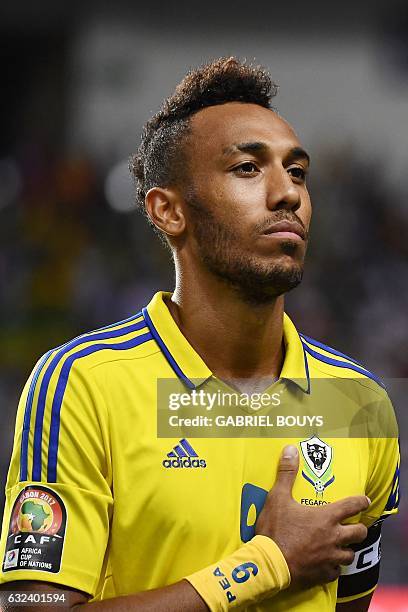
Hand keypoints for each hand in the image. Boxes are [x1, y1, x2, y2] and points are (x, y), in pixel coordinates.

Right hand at [255, 445, 368, 586]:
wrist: (270, 563)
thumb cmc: (275, 529)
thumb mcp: (277, 497)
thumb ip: (286, 473)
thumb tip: (290, 449)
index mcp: (326, 517)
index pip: (351, 506)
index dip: (361, 502)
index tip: (365, 500)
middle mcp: (333, 537)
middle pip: (359, 533)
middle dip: (359, 529)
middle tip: (354, 526)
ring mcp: (330, 557)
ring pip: (350, 555)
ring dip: (347, 549)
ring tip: (341, 546)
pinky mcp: (323, 574)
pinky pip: (336, 572)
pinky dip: (333, 567)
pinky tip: (327, 565)